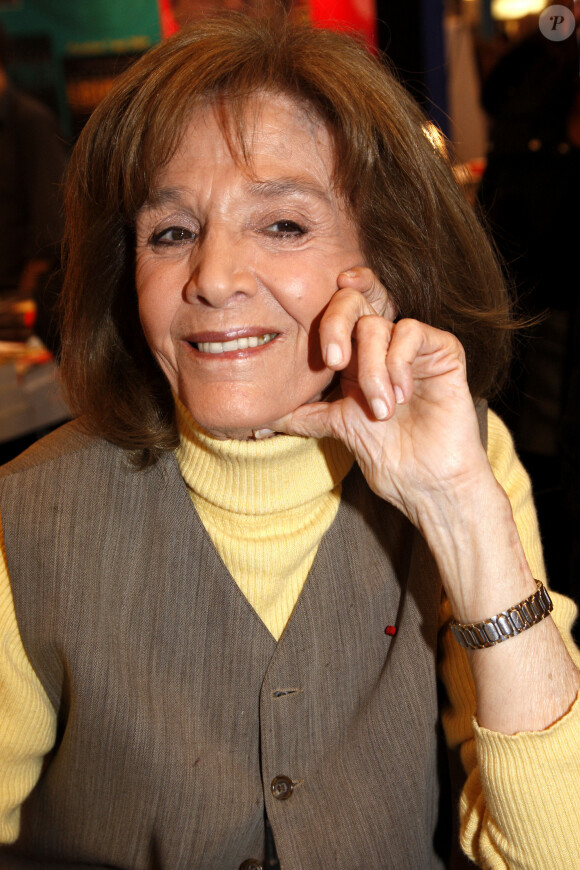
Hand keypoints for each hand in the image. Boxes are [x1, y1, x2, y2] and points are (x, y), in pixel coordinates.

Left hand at [270, 268, 489, 526]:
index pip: (338, 314)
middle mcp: (384, 347)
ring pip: (379, 325)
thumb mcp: (339, 430)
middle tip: (332, 361)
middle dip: (336, 324)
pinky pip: (411, 332)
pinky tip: (401, 395)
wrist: (430, 484)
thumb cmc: (392, 461)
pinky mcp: (443, 351)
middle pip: (354, 302)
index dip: (326, 309)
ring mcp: (414, 348)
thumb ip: (306, 415)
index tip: (315, 337)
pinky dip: (398, 362)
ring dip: (372, 369)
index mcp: (358, 359)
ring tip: (380, 410)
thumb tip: (262, 416)